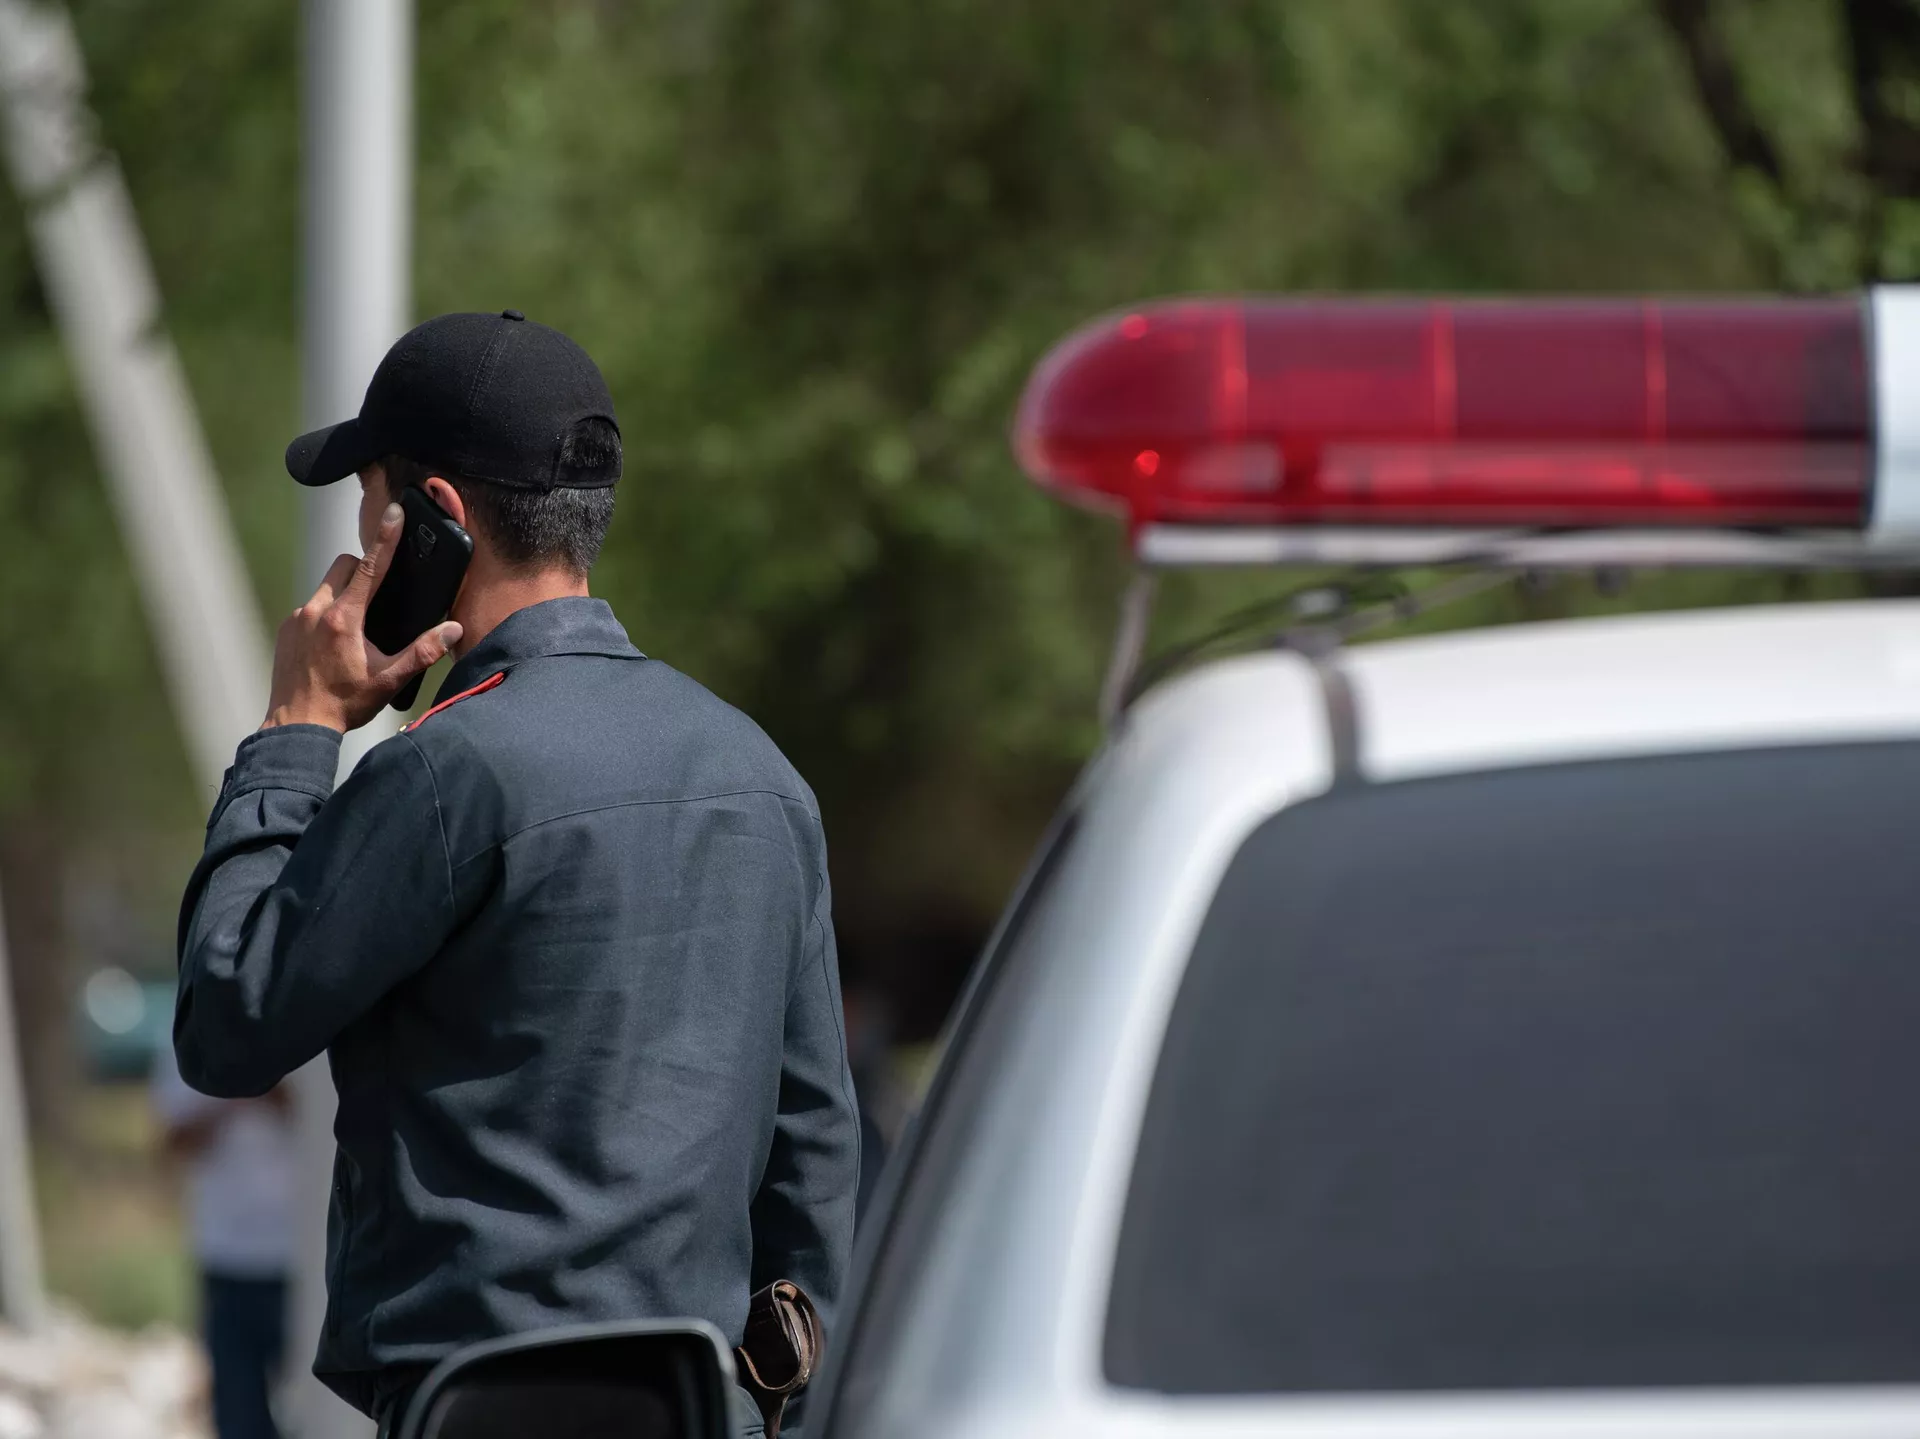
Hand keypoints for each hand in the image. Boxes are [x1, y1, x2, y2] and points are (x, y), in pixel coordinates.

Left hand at [261, 502, 462, 732]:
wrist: (296, 725)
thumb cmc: (344, 703)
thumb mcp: (389, 679)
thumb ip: (423, 652)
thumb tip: (452, 630)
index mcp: (345, 619)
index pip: (369, 566)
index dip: (386, 538)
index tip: (394, 512)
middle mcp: (316, 610)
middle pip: (343, 566)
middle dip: (361, 570)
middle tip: (376, 601)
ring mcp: (296, 618)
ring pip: (325, 586)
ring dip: (343, 596)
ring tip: (354, 631)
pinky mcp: (285, 629)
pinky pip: (309, 607)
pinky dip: (324, 615)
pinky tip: (331, 646)